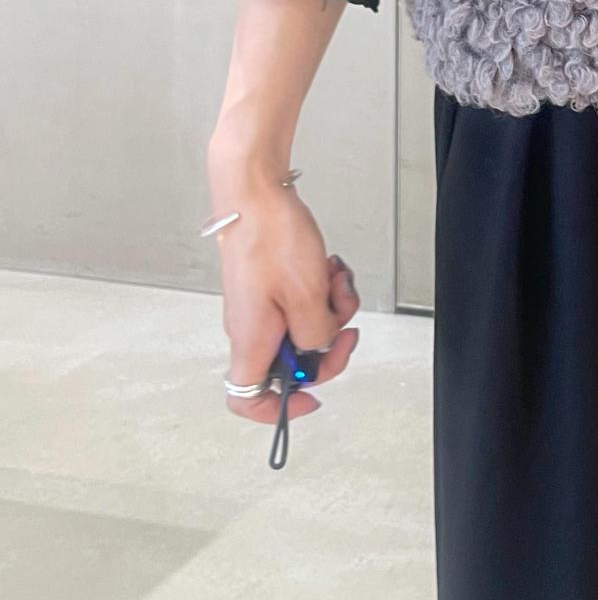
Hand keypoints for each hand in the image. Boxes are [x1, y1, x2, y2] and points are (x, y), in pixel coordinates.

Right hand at [208, 161, 360, 437]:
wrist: (253, 191)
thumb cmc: (271, 236)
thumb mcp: (307, 296)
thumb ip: (316, 336)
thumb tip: (319, 348)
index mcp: (251, 341)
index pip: (247, 400)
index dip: (280, 409)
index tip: (312, 396)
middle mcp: (251, 328)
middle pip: (292, 362)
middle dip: (327, 344)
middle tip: (347, 327)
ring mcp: (261, 305)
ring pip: (304, 327)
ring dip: (330, 308)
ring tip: (335, 281)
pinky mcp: (270, 284)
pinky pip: (303, 301)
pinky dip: (322, 289)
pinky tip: (328, 268)